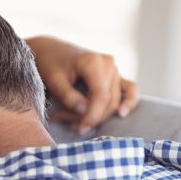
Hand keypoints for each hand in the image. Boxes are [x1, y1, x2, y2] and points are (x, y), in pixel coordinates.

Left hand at [24, 36, 139, 136]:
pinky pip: (130, 89)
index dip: (93, 115)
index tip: (79, 128)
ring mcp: (113, 69)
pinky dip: (129, 102)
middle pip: (108, 101)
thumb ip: (69, 97)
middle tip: (70, 124)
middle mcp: (108, 64)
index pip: (101, 95)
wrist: (51, 51)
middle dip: (91, 117)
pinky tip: (122, 114)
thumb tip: (85, 112)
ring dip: (98, 115)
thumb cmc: (50, 64)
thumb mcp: (54, 81)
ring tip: (76, 122)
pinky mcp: (115, 75)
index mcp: (93, 62)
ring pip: (114, 101)